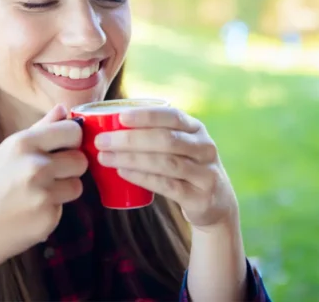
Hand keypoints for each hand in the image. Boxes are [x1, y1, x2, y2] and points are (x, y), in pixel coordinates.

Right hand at [0, 104, 86, 300]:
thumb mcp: (6, 150)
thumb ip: (40, 128)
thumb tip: (63, 108)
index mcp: (24, 143)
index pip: (73, 131)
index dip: (73, 140)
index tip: (65, 147)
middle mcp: (36, 166)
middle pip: (80, 160)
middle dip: (71, 167)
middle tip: (52, 173)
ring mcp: (44, 194)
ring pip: (77, 185)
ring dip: (64, 190)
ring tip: (38, 193)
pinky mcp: (48, 219)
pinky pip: (63, 208)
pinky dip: (51, 210)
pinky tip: (29, 212)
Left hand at [94, 106, 237, 230]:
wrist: (216, 202)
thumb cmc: (184, 166)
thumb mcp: (179, 144)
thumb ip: (153, 133)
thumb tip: (106, 123)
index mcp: (195, 128)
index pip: (172, 116)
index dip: (146, 116)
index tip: (120, 117)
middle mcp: (204, 147)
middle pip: (165, 139)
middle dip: (130, 139)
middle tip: (102, 141)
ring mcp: (205, 173)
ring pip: (165, 162)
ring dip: (131, 159)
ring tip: (105, 157)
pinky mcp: (200, 197)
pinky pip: (167, 186)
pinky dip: (142, 178)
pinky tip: (123, 173)